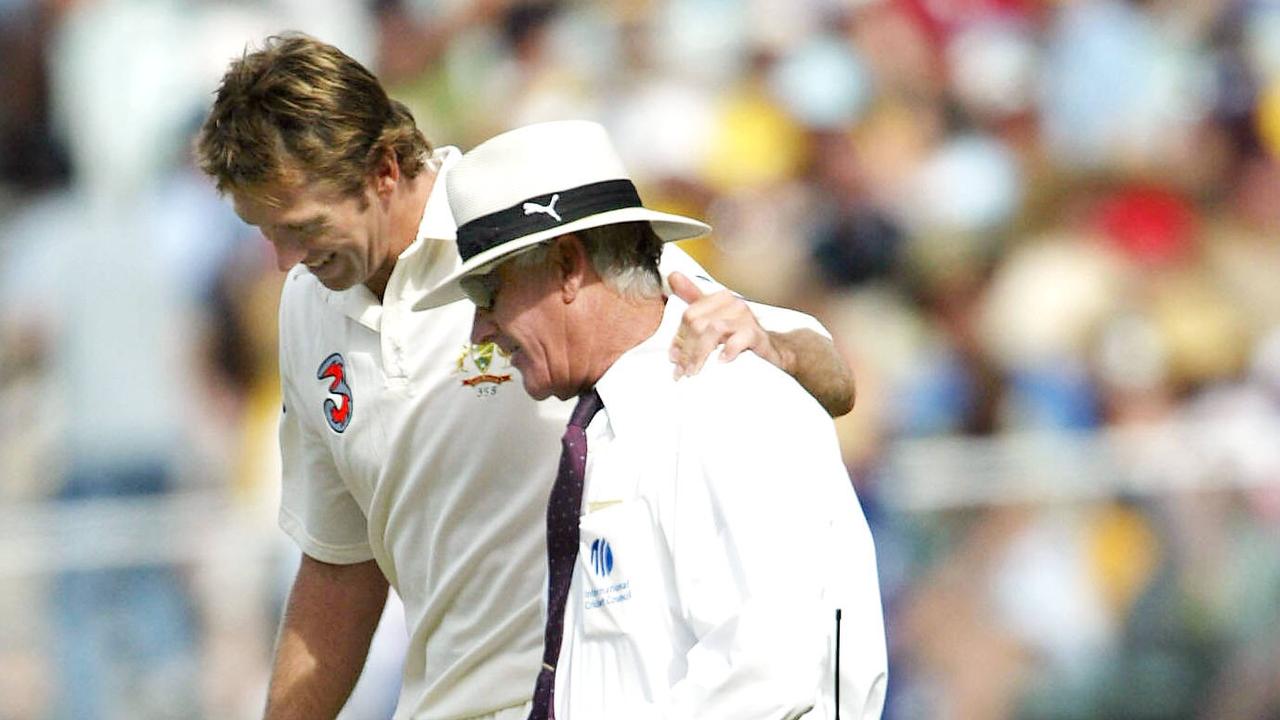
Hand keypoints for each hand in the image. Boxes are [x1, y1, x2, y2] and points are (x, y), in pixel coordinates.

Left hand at [668, 271, 785, 378]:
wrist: (772, 351)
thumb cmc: (739, 335)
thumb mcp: (713, 316)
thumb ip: (692, 298)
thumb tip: (673, 276)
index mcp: (719, 299)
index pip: (689, 316)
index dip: (678, 339)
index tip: (673, 358)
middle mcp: (732, 304)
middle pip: (698, 324)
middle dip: (687, 350)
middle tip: (682, 371)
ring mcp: (746, 318)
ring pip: (714, 330)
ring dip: (701, 354)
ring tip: (695, 371)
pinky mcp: (757, 335)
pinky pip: (740, 338)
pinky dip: (729, 350)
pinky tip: (722, 361)